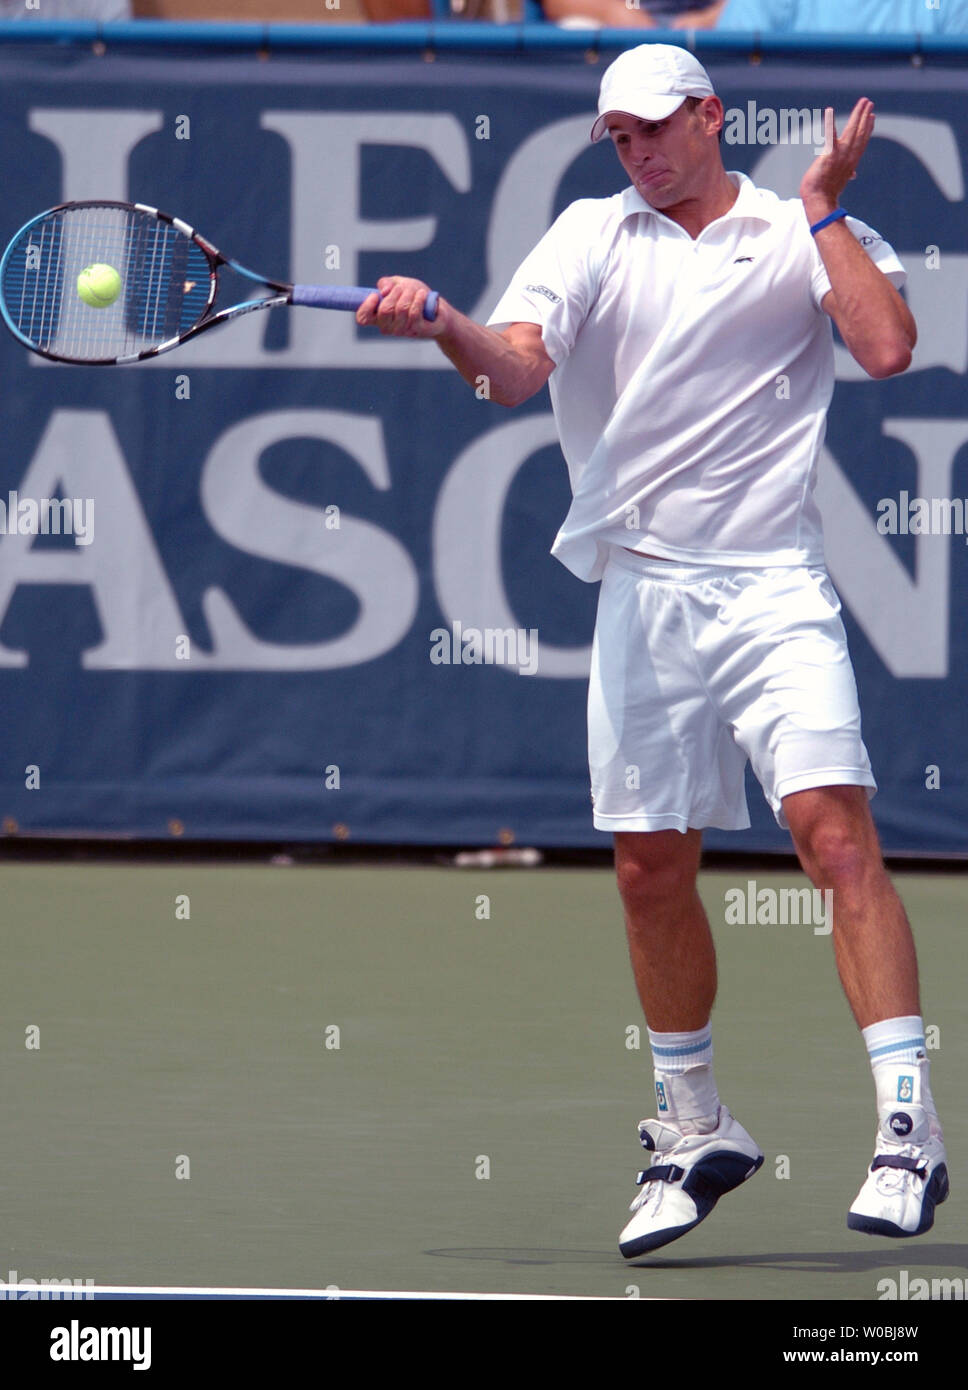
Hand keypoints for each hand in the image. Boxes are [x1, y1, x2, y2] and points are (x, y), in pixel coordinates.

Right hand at [356, 276, 445, 337]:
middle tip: (403, 288)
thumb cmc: (414, 296)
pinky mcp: (417, 330)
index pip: (362, 318)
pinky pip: (414, 313)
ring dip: (408, 294)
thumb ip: (386, 283)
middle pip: (384, 310)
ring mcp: (402, 331)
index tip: (375, 295)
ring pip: (401, 309)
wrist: (437, 310)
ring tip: (415, 291)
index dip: (366, 306)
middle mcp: (387, 327)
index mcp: (378, 317)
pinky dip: (418, 299)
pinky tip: (422, 294)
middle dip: (395, 293)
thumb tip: (384, 291)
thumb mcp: (398, 284)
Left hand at [800, 99, 874, 218]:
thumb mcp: (839, 181)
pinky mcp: (828, 155)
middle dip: (865, 117)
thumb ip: (847, 173)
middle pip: (860, 133)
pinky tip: (829, 110)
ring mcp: (840, 155)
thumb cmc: (826, 193)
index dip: (867, 129)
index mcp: (851, 161)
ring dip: (858, 115)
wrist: (819, 202)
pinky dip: (829, 123)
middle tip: (869, 102)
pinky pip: (830, 136)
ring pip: (852, 130)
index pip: (862, 142)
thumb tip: (853, 174)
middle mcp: (849, 156)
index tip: (872, 117)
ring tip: (863, 102)